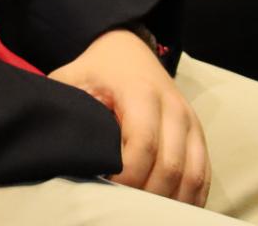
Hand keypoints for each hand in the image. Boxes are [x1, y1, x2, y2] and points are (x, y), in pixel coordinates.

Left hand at [50, 30, 210, 206]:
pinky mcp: (198, 134)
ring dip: (170, 202)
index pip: (142, 144)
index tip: (104, 191)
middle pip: (170, 166)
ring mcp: (191, 121)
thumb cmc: (95, 70)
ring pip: (192, 175)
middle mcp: (172, 107)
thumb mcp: (72, 79)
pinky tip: (168, 212)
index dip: (127, 177)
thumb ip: (66, 109)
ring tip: (142, 214)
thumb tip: (53, 147)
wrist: (127, 49)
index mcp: (140, 92)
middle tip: (122, 210)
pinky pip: (203, 174)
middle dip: (147, 196)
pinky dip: (190, 198)